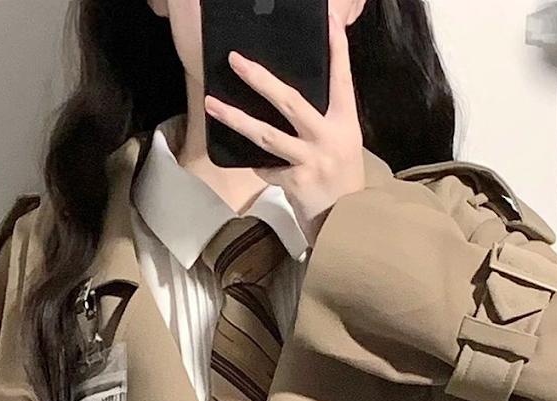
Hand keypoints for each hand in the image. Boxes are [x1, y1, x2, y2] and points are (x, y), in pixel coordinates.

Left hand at [203, 5, 364, 245]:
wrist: (345, 223)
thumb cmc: (341, 179)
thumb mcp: (343, 142)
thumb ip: (324, 118)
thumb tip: (290, 96)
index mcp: (345, 122)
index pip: (340, 78)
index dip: (335, 49)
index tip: (327, 21)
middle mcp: (329, 137)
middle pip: (290, 101)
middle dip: (260, 79)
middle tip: (236, 60)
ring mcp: (311, 160)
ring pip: (266, 135)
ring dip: (236, 119)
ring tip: (211, 104)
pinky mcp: (296, 182)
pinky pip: (266, 168)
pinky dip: (257, 165)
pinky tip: (249, 162)